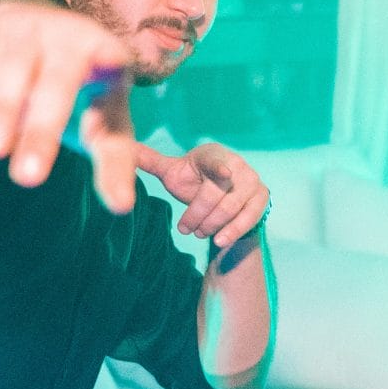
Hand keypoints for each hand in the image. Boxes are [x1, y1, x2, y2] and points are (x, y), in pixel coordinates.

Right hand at [0, 0, 137, 211]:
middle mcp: (72, 40)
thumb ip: (113, 161)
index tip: (112, 63)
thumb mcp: (104, 120)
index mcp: (107, 62)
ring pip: (16, 66)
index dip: (111, 68)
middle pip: (59, 82)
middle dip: (42, 129)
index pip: (112, 72)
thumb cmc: (84, 89)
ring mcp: (33, 30)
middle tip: (28, 178)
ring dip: (2, 107)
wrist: (48, 29)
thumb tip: (121, 207)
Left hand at [134, 140, 269, 249]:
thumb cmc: (194, 181)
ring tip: (199, 233)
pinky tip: (220, 240)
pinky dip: (234, 230)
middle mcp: (237, 165)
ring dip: (212, 225)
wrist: (226, 193)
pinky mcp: (262, 198)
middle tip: (185, 229)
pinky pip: (250, 217)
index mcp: (213, 154)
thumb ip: (152, 162)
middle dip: (198, 215)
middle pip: (216, 194)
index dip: (219, 168)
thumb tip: (125, 148)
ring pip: (232, 208)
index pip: (215, 162)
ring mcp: (253, 181)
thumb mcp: (173, 172)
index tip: (223, 174)